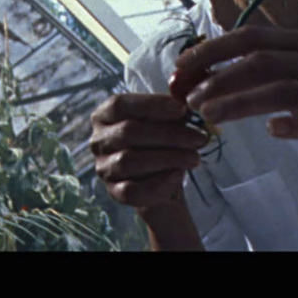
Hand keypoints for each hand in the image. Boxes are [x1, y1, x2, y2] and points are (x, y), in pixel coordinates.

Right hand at [89, 92, 207, 210]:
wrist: (163, 179)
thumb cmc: (161, 142)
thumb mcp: (165, 122)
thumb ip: (171, 113)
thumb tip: (187, 110)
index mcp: (105, 115)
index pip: (120, 105)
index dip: (151, 105)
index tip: (182, 109)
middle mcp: (98, 141)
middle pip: (128, 132)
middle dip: (169, 134)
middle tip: (199, 138)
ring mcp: (104, 167)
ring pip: (129, 161)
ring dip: (167, 158)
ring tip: (194, 158)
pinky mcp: (113, 192)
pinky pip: (132, 190)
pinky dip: (158, 183)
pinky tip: (178, 176)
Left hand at [175, 25, 297, 179]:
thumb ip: (261, 72)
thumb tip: (203, 74)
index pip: (252, 37)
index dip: (213, 50)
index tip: (182, 67)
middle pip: (262, 61)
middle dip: (219, 78)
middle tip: (190, 99)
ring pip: (283, 89)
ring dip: (240, 102)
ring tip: (209, 116)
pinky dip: (295, 123)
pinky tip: (271, 130)